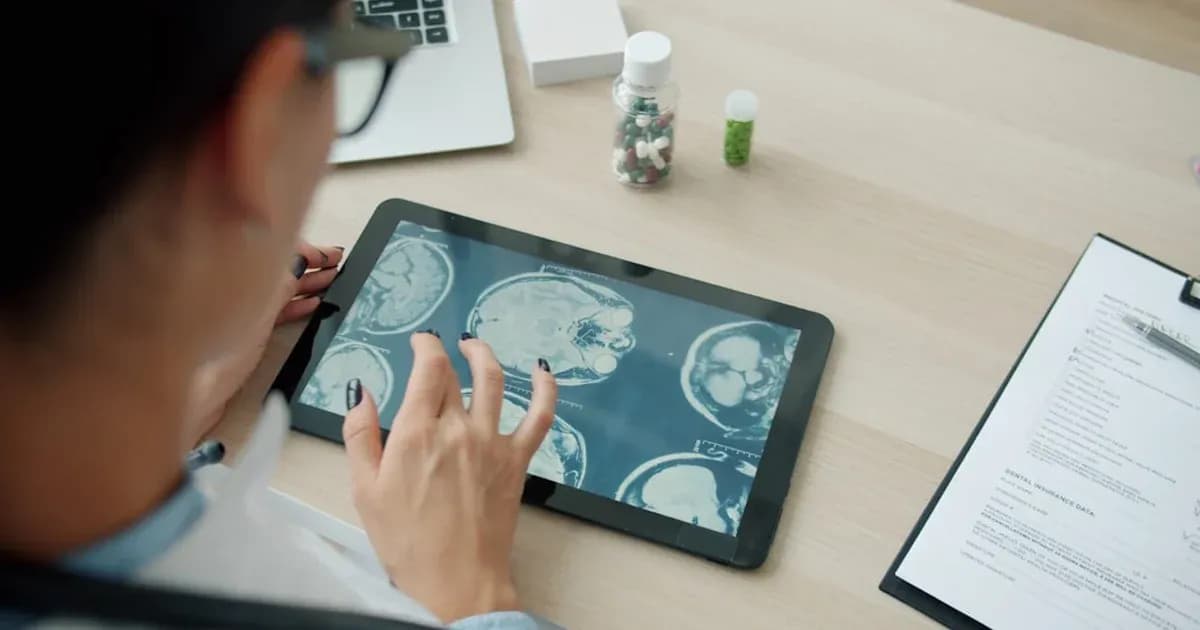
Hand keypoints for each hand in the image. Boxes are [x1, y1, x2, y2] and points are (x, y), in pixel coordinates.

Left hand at [184, 242, 343, 445]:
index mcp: (232, 277)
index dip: (305, 250)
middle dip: (308, 264)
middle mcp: (233, 288)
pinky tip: (312, 305)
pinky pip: (273, 311)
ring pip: (277, 289)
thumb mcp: (258, 316)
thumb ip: (279, 286)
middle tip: (337, 263)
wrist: (197, 393)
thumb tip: (297, 261)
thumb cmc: (216, 356)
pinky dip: (294, 306)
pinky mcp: (241, 329)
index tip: (330, 256)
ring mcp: (237, 309)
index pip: (273, 251)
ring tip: (331, 281)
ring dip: (306, 284)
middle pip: (275, 267)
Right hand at [342, 332, 556, 622]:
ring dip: (485, 356)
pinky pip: (539, 417)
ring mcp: (492, 442)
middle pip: (454, 375)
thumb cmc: (406, 542)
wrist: (455, 581)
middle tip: (438, 352)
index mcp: (417, 432)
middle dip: (445, 355)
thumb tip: (361, 391)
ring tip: (476, 346)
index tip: (420, 341)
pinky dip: (545, 389)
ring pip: (495, 381)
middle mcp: (458, 428)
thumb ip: (360, 433)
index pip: (427, 368)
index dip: (425, 345)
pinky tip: (542, 371)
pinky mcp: (516, 461)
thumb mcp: (364, 489)